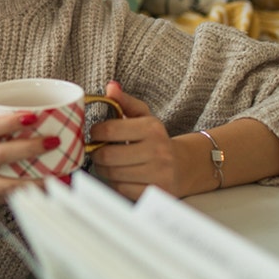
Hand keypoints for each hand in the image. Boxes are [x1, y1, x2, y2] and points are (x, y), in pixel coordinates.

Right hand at [0, 111, 57, 216]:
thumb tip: (15, 114)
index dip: (11, 122)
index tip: (33, 116)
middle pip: (1, 155)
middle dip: (30, 148)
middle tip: (52, 141)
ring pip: (8, 184)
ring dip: (36, 179)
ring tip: (57, 172)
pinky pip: (7, 197)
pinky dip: (27, 193)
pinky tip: (42, 188)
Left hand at [88, 81, 182, 200]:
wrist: (184, 165)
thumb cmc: (156, 139)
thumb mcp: (144, 117)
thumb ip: (125, 102)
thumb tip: (111, 87)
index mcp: (152, 128)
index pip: (109, 130)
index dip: (94, 132)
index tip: (94, 134)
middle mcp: (157, 151)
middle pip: (107, 155)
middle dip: (96, 153)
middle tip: (97, 151)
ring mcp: (158, 173)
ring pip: (112, 173)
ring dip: (104, 169)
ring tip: (107, 163)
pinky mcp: (155, 192)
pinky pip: (121, 189)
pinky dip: (115, 183)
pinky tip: (120, 175)